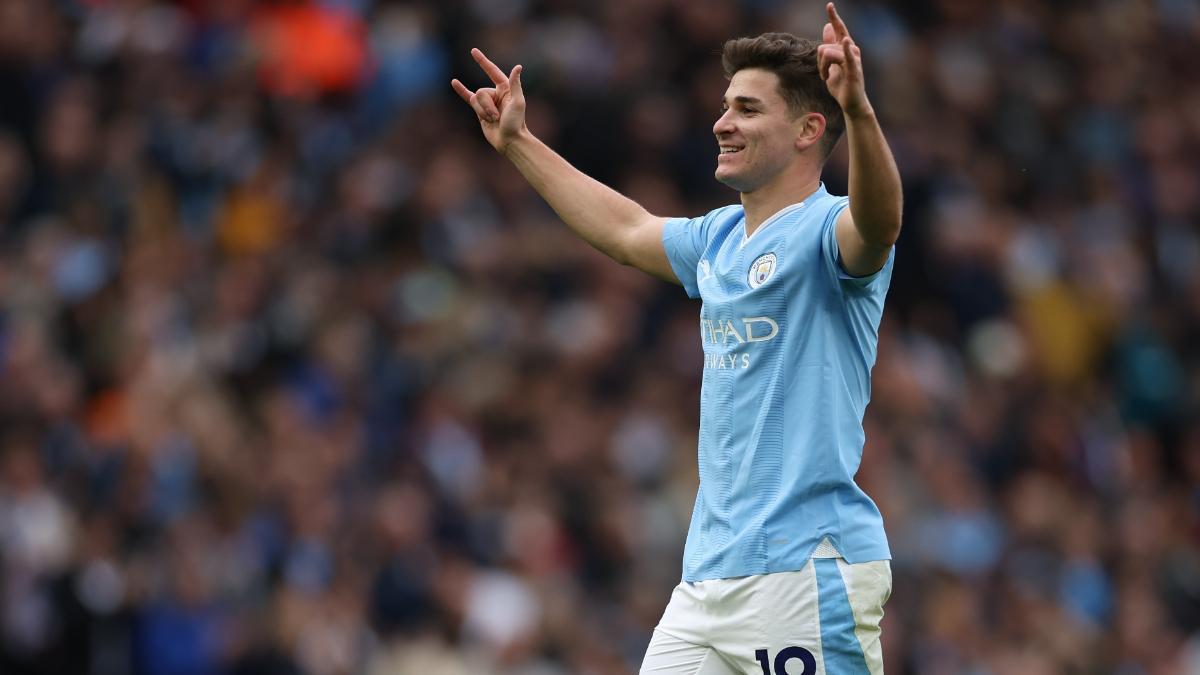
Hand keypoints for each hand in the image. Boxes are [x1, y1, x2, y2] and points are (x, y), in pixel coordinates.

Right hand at [451, 48, 526, 152]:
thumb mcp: (518, 102)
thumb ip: (516, 84)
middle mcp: (496, 93)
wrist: (509, 140)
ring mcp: (487, 101)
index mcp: (506, 89)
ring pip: (475, 100)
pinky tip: (454, 82)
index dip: (482, 62)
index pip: (492, 71)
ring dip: (483, 112)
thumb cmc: (516, 123)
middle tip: (497, 117)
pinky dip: (461, 90)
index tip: (473, 51)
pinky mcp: (480, 110)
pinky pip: (468, 98)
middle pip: (481, 92)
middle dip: (487, 106)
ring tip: (494, 120)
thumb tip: (518, 67)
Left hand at [817, 3, 871, 118]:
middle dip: (819, 61)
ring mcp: (853, 59)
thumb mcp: (831, 64)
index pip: (839, 29)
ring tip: (826, 78)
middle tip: (823, 73)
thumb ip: (829, 46)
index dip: (834, 17)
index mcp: (845, 48)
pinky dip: (845, 50)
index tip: (829, 5)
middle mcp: (851, 49)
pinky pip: (847, 57)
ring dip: (822, 68)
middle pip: (825, 46)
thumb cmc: (841, 85)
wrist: (851, 103)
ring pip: (827, 52)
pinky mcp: (854, 70)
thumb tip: (827, 27)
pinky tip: (845, 42)